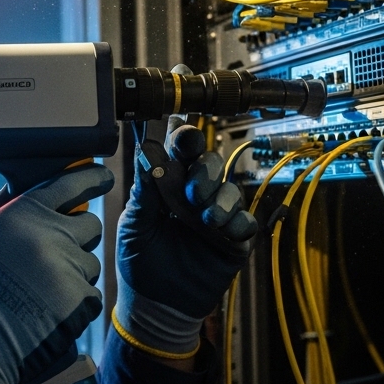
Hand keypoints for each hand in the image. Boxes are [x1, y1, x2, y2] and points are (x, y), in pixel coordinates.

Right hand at [0, 164, 112, 383]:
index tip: (104, 177)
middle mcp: (51, 233)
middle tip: (58, 256)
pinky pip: (92, 296)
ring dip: (75, 276)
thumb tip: (24, 185)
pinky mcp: (81, 299)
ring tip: (41, 294)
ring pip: (91, 264)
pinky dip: (76, 306)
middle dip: (81, 237)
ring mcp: (69, 266)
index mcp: (25, 212)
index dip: (93, 178)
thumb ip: (7, 209)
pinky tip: (49, 315)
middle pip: (92, 225)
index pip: (72, 183)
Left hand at [115, 70, 251, 357]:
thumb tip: (145, 151)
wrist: (157, 303)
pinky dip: (236, 223)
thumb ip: (144, 188)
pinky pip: (247, 219)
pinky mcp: (235, 237)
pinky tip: (223, 231)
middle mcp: (195, 189)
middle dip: (200, 161)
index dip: (177, 115)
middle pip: (207, 157)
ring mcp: (217, 212)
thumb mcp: (135, 223)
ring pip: (228, 186)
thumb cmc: (141, 259)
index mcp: (167, 180)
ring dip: (215, 198)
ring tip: (201, 217)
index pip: (175, 141)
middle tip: (189, 177)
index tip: (175, 80)